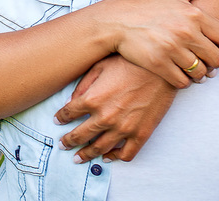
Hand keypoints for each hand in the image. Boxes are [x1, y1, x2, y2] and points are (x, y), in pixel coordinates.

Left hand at [55, 56, 176, 162]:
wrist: (160, 66)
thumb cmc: (130, 61)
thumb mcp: (100, 66)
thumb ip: (83, 85)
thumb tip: (70, 102)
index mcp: (92, 98)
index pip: (69, 114)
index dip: (61, 118)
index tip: (58, 121)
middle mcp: (105, 117)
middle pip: (80, 136)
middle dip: (68, 142)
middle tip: (63, 145)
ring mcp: (123, 128)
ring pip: (99, 149)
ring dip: (86, 155)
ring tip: (79, 157)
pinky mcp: (141, 134)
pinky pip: (125, 154)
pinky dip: (114, 158)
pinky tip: (108, 157)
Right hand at [105, 0, 218, 86]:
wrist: (119, 21)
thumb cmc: (150, 7)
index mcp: (195, 14)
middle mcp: (186, 31)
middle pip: (216, 59)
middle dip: (214, 64)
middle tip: (208, 63)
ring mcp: (172, 49)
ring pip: (200, 72)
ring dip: (200, 74)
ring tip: (195, 70)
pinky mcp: (159, 64)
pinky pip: (183, 81)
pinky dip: (185, 81)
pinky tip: (181, 74)